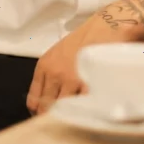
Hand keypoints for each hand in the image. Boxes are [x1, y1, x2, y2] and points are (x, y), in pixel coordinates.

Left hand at [26, 0, 143, 115]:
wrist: (108, 26)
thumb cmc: (86, 39)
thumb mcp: (59, 54)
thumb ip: (50, 76)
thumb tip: (45, 103)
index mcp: (45, 66)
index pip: (34, 100)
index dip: (40, 111)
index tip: (48, 115)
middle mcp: (55, 73)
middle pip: (47, 109)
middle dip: (55, 116)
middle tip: (66, 116)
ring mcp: (73, 79)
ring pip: (66, 109)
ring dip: (72, 113)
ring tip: (80, 113)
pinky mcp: (90, 82)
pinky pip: (83, 106)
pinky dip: (86, 110)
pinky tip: (90, 108)